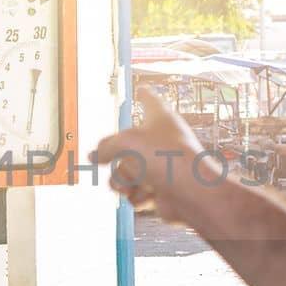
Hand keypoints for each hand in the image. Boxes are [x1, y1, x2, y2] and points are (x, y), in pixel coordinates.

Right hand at [93, 88, 213, 223]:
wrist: (193, 194)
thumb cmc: (167, 158)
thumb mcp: (127, 143)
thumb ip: (105, 147)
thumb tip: (92, 157)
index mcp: (160, 118)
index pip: (150, 100)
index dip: (144, 94)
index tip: (142, 89)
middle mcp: (161, 141)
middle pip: (125, 146)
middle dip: (116, 159)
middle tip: (115, 162)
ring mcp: (160, 167)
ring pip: (125, 173)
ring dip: (123, 181)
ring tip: (131, 185)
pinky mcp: (160, 190)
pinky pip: (135, 193)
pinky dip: (137, 196)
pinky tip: (147, 196)